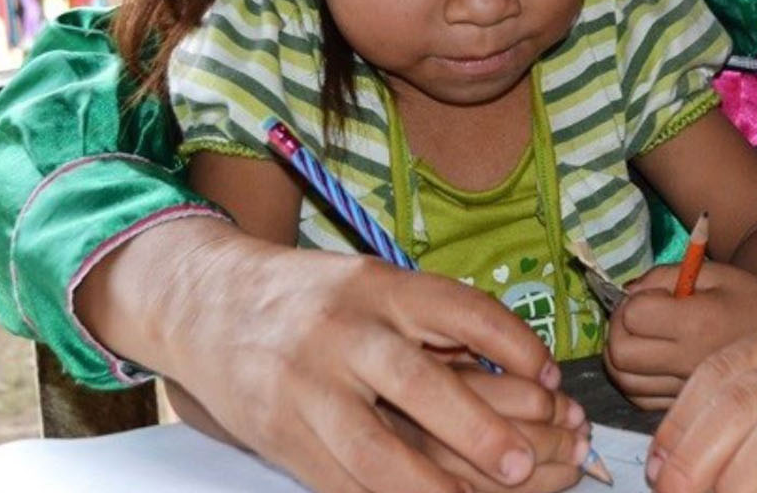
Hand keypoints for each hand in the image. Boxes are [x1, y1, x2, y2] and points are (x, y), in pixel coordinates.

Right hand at [82, 219, 568, 492]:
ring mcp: (305, 389)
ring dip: (431, 487)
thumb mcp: (372, 284)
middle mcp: (342, 333)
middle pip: (417, 383)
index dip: (512, 345)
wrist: (206, 305)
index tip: (550, 378)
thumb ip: (431, 324)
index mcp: (376, 287)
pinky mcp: (281, 436)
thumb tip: (519, 374)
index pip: (459, 309)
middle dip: (476, 429)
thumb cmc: (310, 298)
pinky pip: (340, 483)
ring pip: (373, 450)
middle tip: (524, 464)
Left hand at [604, 262, 756, 408]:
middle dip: (617, 331)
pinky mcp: (686, 407)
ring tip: (639, 339)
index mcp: (696, 323)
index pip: (633, 316)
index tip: (651, 296)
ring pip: (623, 382)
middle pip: (620, 355)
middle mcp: (688, 362)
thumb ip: (663, 276)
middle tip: (635, 317)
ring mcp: (686, 390)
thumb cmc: (750, 297)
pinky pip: (639, 400)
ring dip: (619, 358)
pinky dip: (632, 380)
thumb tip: (625, 295)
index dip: (632, 302)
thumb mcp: (712, 272)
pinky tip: (649, 363)